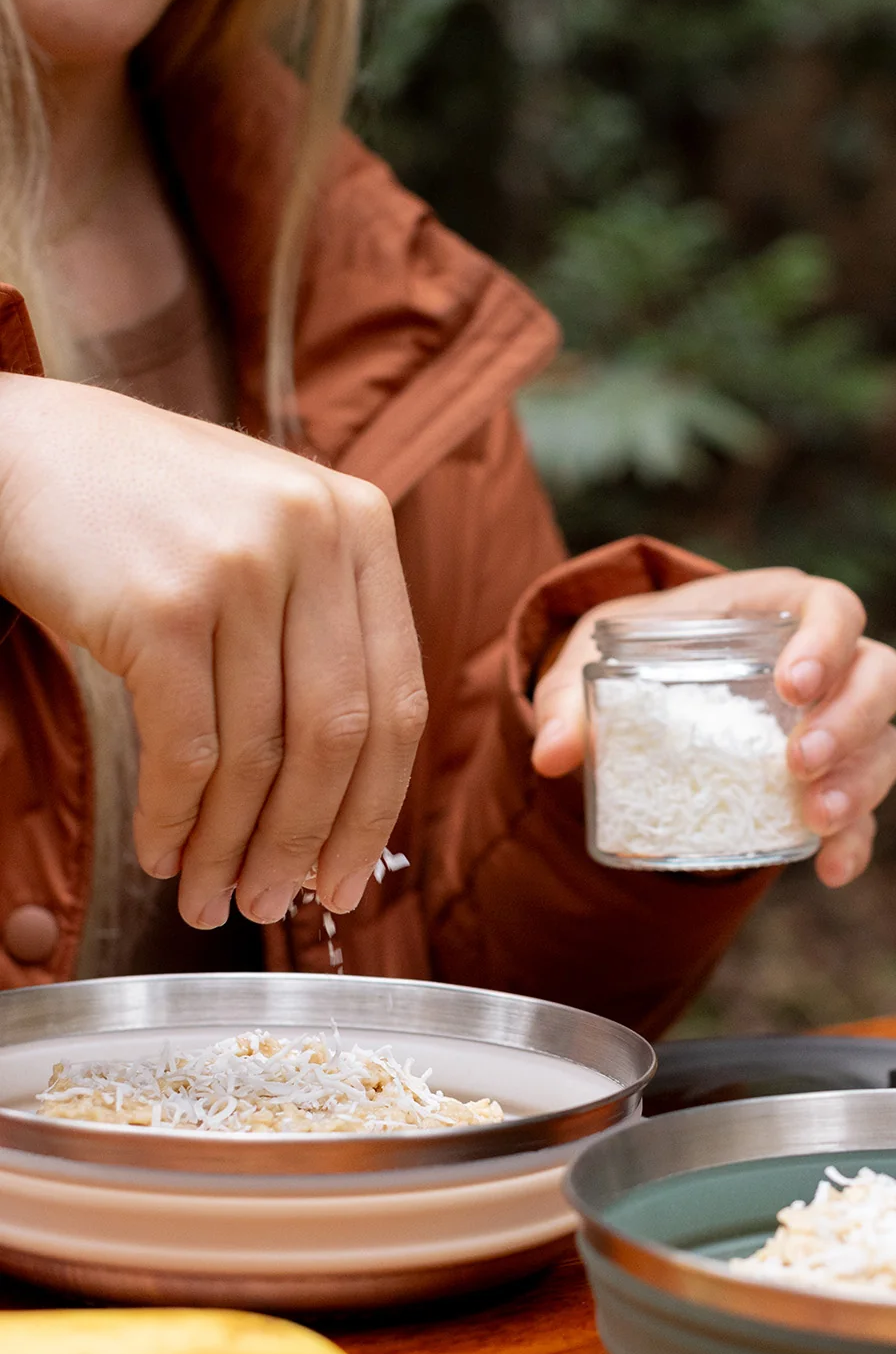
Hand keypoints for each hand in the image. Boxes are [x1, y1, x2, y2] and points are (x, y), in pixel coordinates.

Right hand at [0, 376, 427, 926]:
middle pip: (340, 737)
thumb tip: (350, 799)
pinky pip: (189, 750)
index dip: (377, 807)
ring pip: (262, 754)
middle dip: (308, 841)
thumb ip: (326, 632)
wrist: (19, 450)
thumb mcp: (270, 540)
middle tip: (281, 904)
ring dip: (234, 847)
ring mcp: (240, 566)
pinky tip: (163, 852)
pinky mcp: (163, 603)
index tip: (351, 876)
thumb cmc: (150, 516)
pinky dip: (176, 819)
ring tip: (214, 897)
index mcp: (362, 525)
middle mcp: (315, 537)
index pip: (399, 699)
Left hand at [531, 568, 895, 885]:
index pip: (832, 606)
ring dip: (861, 782)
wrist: (645, 700)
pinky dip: (855, 841)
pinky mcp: (831, 782)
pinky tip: (830, 869)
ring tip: (814, 817)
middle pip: (881, 675)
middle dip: (851, 720)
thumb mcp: (590, 660)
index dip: (828, 641)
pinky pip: (866, 811)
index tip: (793, 687)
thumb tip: (552, 753)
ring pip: (886, 743)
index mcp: (775, 610)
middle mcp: (825, 663)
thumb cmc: (632, 656)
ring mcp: (837, 725)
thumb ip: (567, 698)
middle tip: (798, 761)